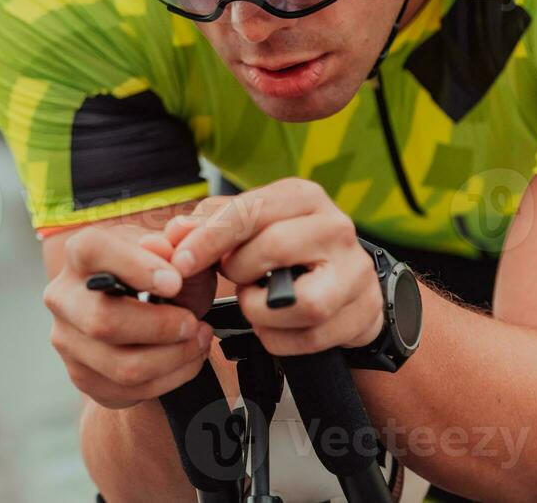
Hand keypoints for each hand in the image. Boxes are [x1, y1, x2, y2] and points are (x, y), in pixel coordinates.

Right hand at [43, 222, 217, 408]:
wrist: (143, 318)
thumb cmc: (157, 276)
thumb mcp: (173, 253)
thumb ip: (180, 244)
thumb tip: (177, 238)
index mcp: (80, 253)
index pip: (94, 251)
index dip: (135, 266)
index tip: (175, 282)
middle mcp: (63, 296)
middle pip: (103, 320)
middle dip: (160, 327)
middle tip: (194, 322)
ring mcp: (68, 340)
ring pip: (122, 365)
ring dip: (173, 357)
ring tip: (198, 340)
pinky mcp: (82, 376)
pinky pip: (131, 390)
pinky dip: (172, 377)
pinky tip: (187, 358)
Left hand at [160, 180, 383, 357]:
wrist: (345, 284)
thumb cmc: (288, 251)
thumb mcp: (249, 226)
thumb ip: (208, 225)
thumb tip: (174, 231)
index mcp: (303, 197)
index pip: (250, 211)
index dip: (209, 238)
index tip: (180, 262)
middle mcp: (334, 227)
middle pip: (273, 248)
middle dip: (239, 271)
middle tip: (233, 279)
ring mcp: (353, 271)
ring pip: (296, 301)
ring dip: (259, 309)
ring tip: (256, 300)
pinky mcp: (362, 312)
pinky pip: (307, 338)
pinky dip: (277, 338)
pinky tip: (274, 324)